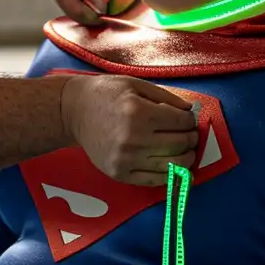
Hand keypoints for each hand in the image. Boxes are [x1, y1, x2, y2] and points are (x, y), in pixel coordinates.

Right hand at [60, 73, 200, 185]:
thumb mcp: (137, 85)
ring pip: (172, 165)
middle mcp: (133, 139)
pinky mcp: (119, 174)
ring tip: (185, 151)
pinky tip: (174, 167)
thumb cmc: (106, 95)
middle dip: (191, 139)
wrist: (73, 112)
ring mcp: (125, 160)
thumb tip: (191, 113)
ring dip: (186, 158)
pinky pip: (154, 180)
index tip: (187, 120)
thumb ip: (167, 98)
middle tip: (190, 135)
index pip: (182, 123)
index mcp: (139, 113)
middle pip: (180, 144)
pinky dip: (169, 175)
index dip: (190, 121)